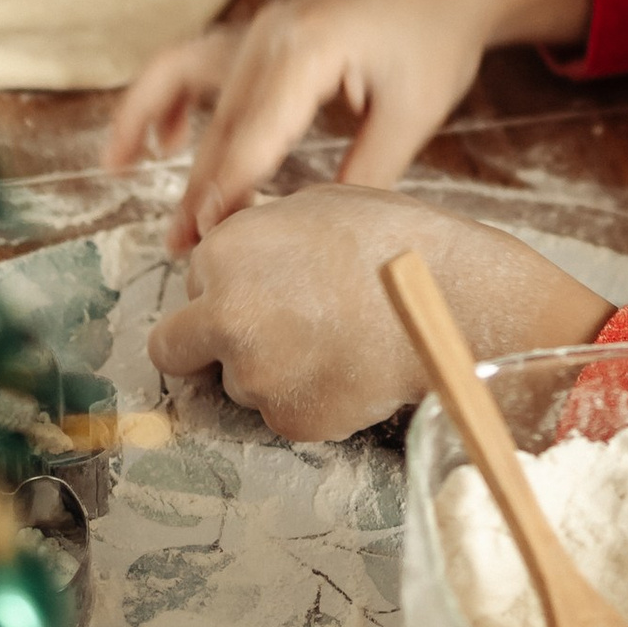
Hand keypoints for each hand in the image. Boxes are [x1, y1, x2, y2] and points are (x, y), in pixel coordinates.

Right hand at [105, 0, 592, 244]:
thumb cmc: (439, 41)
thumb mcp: (411, 117)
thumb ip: (363, 176)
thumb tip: (318, 234)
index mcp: (308, 48)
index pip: (252, 137)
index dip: (226, 194)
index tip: (207, 241)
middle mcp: (272, 30)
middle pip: (220, 121)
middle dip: (197, 187)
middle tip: (180, 248)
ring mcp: (263, 24)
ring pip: (195, 85)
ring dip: (155, 125)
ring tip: (118, 167)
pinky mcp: (266, 30)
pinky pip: (201, 59)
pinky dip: (173, 93)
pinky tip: (165, 138)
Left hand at [144, 187, 605, 439]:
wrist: (454, 301)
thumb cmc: (392, 240)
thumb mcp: (313, 206)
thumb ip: (255, 235)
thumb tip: (227, 257)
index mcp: (223, 253)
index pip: (190, 283)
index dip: (224, 286)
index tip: (263, 287)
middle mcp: (224, 317)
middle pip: (173, 349)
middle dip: (203, 344)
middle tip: (257, 335)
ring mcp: (255, 376)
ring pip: (235, 384)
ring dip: (267, 371)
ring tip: (332, 341)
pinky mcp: (290, 420)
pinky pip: (281, 415)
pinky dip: (307, 400)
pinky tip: (348, 368)